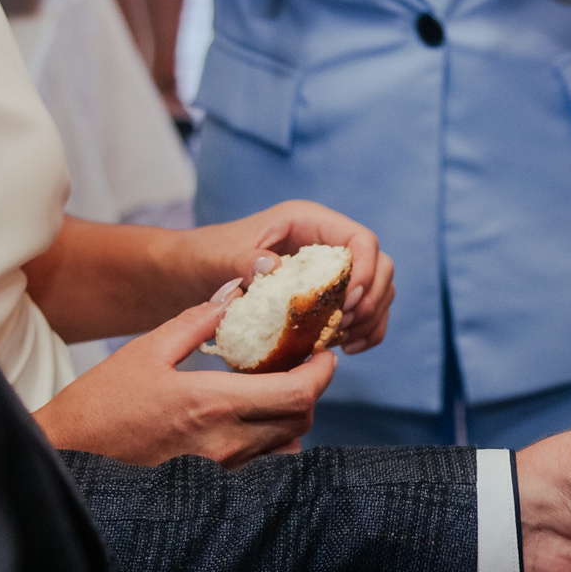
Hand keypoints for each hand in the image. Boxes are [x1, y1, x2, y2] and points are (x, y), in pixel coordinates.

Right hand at [31, 285, 335, 466]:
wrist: (72, 455)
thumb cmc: (103, 402)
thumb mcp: (147, 350)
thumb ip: (196, 322)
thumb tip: (234, 294)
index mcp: (213, 404)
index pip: (297, 394)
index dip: (321, 372)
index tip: (323, 351)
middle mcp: (226, 442)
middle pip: (301, 420)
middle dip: (312, 389)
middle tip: (305, 362)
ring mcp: (221, 467)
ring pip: (287, 443)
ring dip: (293, 413)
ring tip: (279, 384)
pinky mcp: (213, 481)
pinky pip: (263, 460)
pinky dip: (272, 435)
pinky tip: (253, 413)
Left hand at [182, 201, 393, 353]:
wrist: (191, 275)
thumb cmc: (204, 257)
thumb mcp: (218, 257)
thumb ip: (243, 260)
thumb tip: (274, 267)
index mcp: (309, 223)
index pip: (362, 240)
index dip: (366, 271)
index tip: (347, 303)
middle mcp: (327, 243)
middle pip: (380, 266)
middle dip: (371, 300)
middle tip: (342, 328)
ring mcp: (332, 270)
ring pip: (378, 290)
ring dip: (371, 318)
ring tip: (343, 343)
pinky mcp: (330, 295)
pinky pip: (366, 311)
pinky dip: (366, 330)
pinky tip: (346, 348)